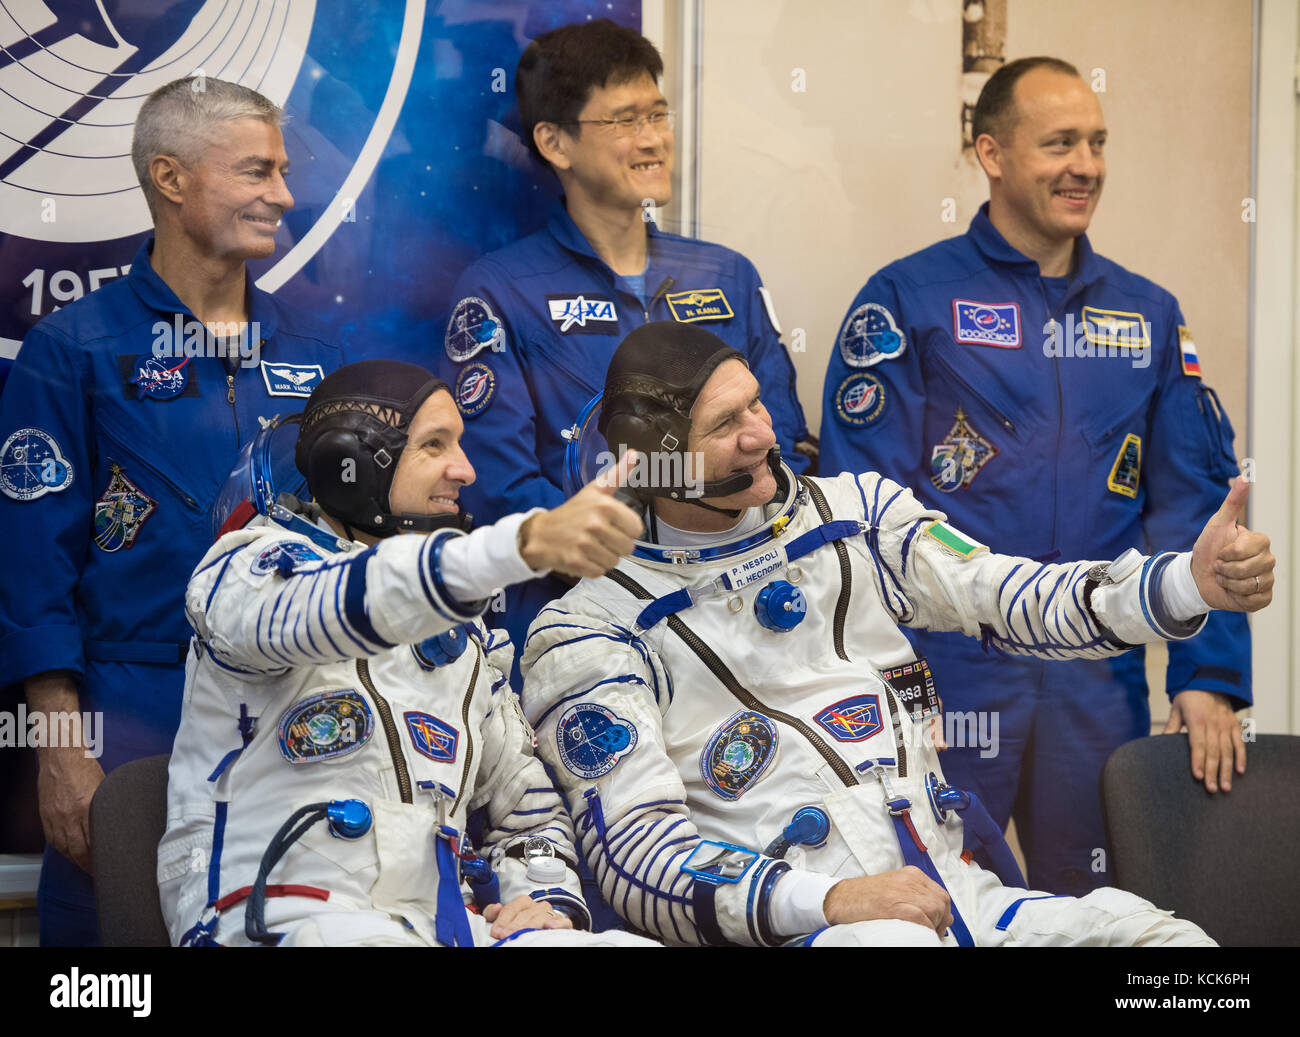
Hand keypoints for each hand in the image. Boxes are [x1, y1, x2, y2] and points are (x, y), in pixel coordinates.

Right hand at [36, 745, 104, 873]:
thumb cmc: (86, 767)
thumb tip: (115, 824)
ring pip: (65, 848)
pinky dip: (63, 849)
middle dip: (89, 865)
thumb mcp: (104, 787)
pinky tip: (70, 853)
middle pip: (79, 851)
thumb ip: (106, 808)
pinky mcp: (46, 816)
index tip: (110, 864)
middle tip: (99, 873)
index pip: (95, 842)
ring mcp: (55, 817)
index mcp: (88, 807)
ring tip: (87, 866)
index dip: (102, 857)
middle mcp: (69, 816)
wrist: (60, 755)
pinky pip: (53, 840)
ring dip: (76, 860)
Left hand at [482, 894, 574, 938]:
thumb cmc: (520, 924)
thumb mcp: (503, 918)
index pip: (512, 908)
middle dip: (514, 926)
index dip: (503, 920)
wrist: (538, 930)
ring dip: (530, 926)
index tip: (496, 931)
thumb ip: (493, 913)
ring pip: (541, 918)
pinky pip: (563, 922)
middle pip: (525, 914)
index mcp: (524, 902)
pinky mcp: (563, 924)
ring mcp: (551, 914)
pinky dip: (557, 924)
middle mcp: (538, 906)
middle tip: (505, 935)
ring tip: (522, 934)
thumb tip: (496, 907)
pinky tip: (549, 926)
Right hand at [519, 450, 643, 577]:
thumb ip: (616, 474)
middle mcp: (595, 524)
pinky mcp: (576, 562)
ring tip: (590, 546)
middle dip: (616, 545)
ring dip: (604, 557)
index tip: (612, 525)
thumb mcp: (594, 490)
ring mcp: (584, 544)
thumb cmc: (572, 512)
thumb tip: (634, 454)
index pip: (637, 529)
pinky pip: (600, 572)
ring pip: (615, 561)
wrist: (540, 533)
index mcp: (604, 505)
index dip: (626, 530)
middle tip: (599, 537)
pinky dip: (593, 568)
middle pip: (628, 547)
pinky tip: (583, 556)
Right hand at [823, 866, 952, 935]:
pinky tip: (914, 933)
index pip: (940, 894)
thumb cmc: (864, 898)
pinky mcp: (897, 905)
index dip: (941, 913)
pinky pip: (922, 918)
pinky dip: (923, 928)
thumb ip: (916, 898)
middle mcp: (911, 879)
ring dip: (932, 925)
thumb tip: (945, 917)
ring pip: (935, 910)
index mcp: (911, 874)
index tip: (935, 925)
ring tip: (921, 933)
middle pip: (941, 901)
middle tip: (930, 932)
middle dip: (940, 920)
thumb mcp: (894, 891)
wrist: (840, 899)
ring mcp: (904, 891)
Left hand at [1163, 689, 1245, 792]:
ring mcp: (1226, 725)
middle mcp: (1213, 724)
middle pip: (1214, 751)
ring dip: (1227, 770)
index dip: (1198, 761)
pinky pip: (1240, 743)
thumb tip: (1157, 742)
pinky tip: (1240, 771)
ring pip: (1228, 751)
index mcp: (1197, 720)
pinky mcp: (1235, 725)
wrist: (1210, 680)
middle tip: (1212, 789)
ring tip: (1225, 787)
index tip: (1198, 776)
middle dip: (1213, 772)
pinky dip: (1241, 757)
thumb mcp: (1177, 709)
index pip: (1198, 744)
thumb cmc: (1189, 697)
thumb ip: (1171, 726)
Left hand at [1191, 477, 1273, 611]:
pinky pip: (1255, 600)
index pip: (1248, 549)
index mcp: (1260, 542)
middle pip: (1249, 568)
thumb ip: (1232, 503)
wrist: (1199, 577)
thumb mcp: (1217, 525)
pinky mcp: (1263, 598)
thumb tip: (1243, 476)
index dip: (1228, 553)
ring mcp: (1267, 579)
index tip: (1221, 552)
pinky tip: (1232, 591)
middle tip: (1220, 566)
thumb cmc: (1208, 549)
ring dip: (1229, 583)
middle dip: (1226, 569)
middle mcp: (1268, 560)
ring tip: (1224, 578)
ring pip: (1250, 585)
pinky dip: (1237, 597)